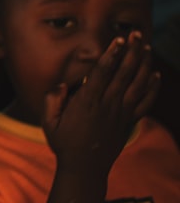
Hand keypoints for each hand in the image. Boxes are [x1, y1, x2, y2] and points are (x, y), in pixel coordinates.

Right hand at [43, 31, 160, 175]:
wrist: (84, 168)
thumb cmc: (63, 142)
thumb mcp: (48, 121)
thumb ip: (51, 100)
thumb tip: (62, 84)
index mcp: (87, 102)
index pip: (102, 73)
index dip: (112, 55)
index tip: (118, 40)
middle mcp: (108, 105)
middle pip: (124, 73)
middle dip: (131, 52)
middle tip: (136, 34)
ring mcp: (121, 113)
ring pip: (137, 84)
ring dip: (143, 64)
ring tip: (146, 47)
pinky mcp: (128, 121)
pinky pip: (145, 102)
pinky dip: (152, 87)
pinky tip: (155, 74)